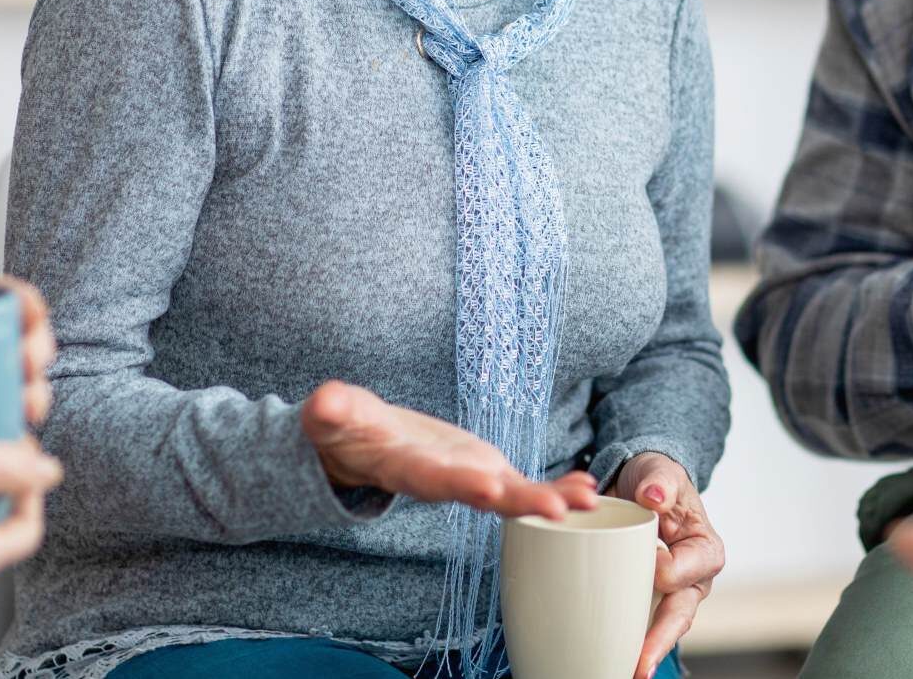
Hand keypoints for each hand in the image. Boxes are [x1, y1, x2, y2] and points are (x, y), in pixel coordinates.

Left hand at [0, 277, 58, 433]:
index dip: (24, 303)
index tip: (30, 315)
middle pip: (17, 342)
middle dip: (37, 350)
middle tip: (26, 367)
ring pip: (20, 386)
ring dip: (35, 393)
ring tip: (28, 409)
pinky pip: (6, 429)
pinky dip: (20, 434)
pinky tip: (23, 442)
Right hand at [300, 381, 598, 519]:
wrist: (363, 447)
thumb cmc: (347, 429)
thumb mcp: (335, 415)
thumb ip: (333, 411)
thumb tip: (324, 401)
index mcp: (404, 467)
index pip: (431, 477)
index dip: (457, 483)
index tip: (487, 488)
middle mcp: (442, 480)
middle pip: (481, 495)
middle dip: (518, 502)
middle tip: (555, 509)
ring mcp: (466, 480)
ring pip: (511, 496)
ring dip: (549, 501)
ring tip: (587, 501)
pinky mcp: (484, 474)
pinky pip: (523, 486)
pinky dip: (555, 490)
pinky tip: (588, 491)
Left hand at [611, 453, 723, 678]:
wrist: (639, 487)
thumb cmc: (655, 480)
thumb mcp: (659, 471)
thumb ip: (659, 480)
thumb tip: (654, 497)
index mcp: (704, 550)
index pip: (681, 572)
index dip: (662, 571)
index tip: (647, 556)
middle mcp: (692, 579)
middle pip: (678, 615)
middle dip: (658, 641)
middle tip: (639, 666)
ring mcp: (671, 595)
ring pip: (661, 629)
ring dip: (645, 651)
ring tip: (626, 672)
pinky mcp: (648, 600)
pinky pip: (641, 625)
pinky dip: (629, 641)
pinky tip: (611, 659)